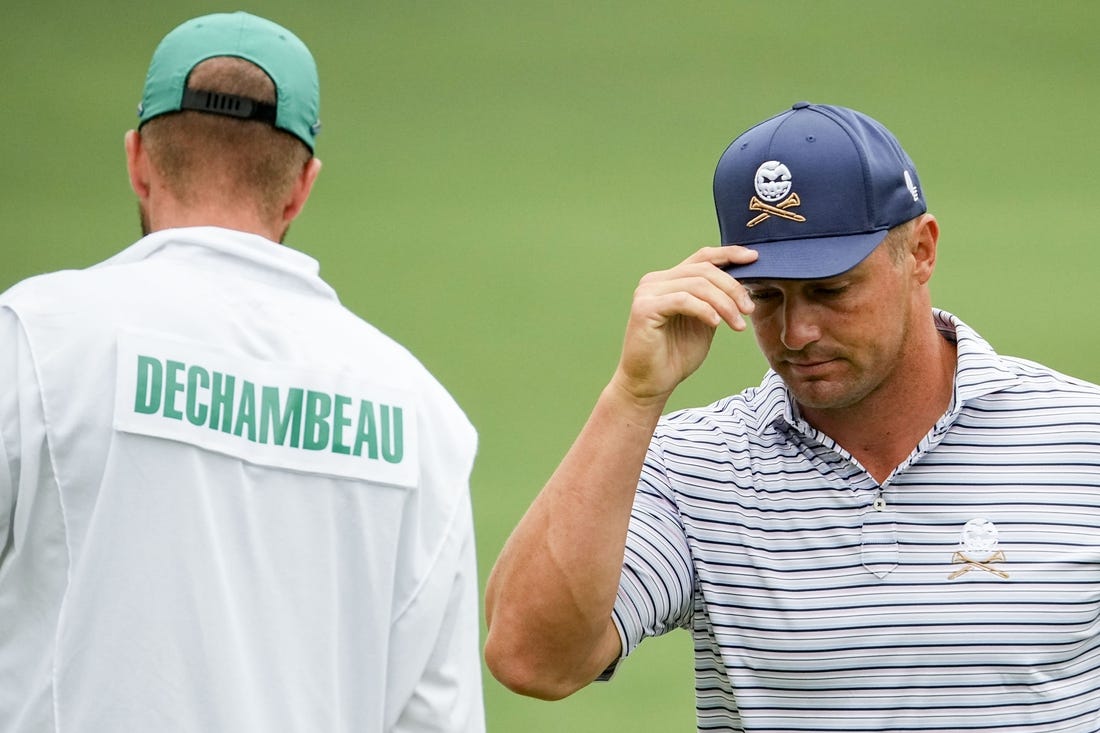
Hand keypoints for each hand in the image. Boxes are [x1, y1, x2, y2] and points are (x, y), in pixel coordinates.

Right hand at [612, 246, 757, 403]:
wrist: (650, 384)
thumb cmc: (675, 356)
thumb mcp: (705, 321)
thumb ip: (716, 300)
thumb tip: (744, 283)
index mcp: (669, 280)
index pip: (702, 257)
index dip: (729, 254)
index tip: (754, 258)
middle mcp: (655, 281)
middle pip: (704, 270)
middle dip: (732, 288)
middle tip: (749, 309)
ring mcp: (647, 293)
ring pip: (698, 284)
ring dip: (724, 303)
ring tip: (737, 324)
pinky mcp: (644, 308)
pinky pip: (683, 300)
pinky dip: (704, 310)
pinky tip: (715, 324)